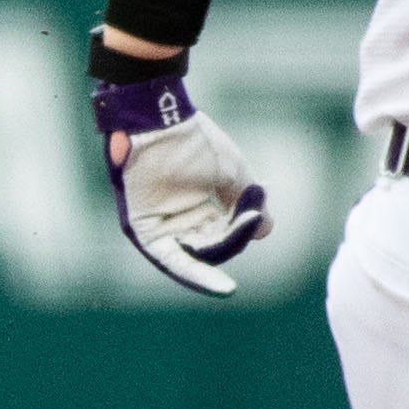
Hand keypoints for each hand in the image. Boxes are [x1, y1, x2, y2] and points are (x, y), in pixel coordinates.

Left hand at [92, 62, 271, 296]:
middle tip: (250, 218)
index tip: (257, 214)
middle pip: (211, 247)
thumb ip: (246, 204)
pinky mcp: (144, 231)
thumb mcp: (231, 174)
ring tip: (238, 256)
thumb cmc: (193, 141)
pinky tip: (224, 288)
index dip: (241, 229)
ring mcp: (159, 226)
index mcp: (197, 208)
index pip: (224, 234)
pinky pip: (172, 261)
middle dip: (232, 240)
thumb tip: (264, 231)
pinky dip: (196, 275)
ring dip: (219, 258)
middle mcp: (177, 221)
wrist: (161, 121)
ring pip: (194, 257)